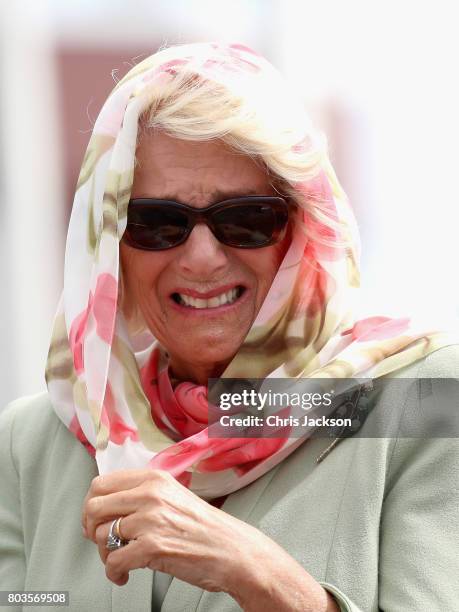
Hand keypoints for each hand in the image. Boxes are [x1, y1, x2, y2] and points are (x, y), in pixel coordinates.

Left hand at [81, 468, 338, 610]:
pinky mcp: (152, 547)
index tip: (97, 519)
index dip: (92, 504)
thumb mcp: (172, 494)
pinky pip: (113, 562)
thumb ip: (142, 493)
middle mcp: (150, 494)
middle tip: (101, 541)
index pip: (101, 483)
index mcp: (153, 478)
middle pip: (93, 507)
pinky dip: (114, 573)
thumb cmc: (203, 527)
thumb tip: (108, 504)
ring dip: (105, 554)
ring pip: (101, 536)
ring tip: (120, 559)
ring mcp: (150, 520)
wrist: (232, 550)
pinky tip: (125, 574)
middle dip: (91, 529)